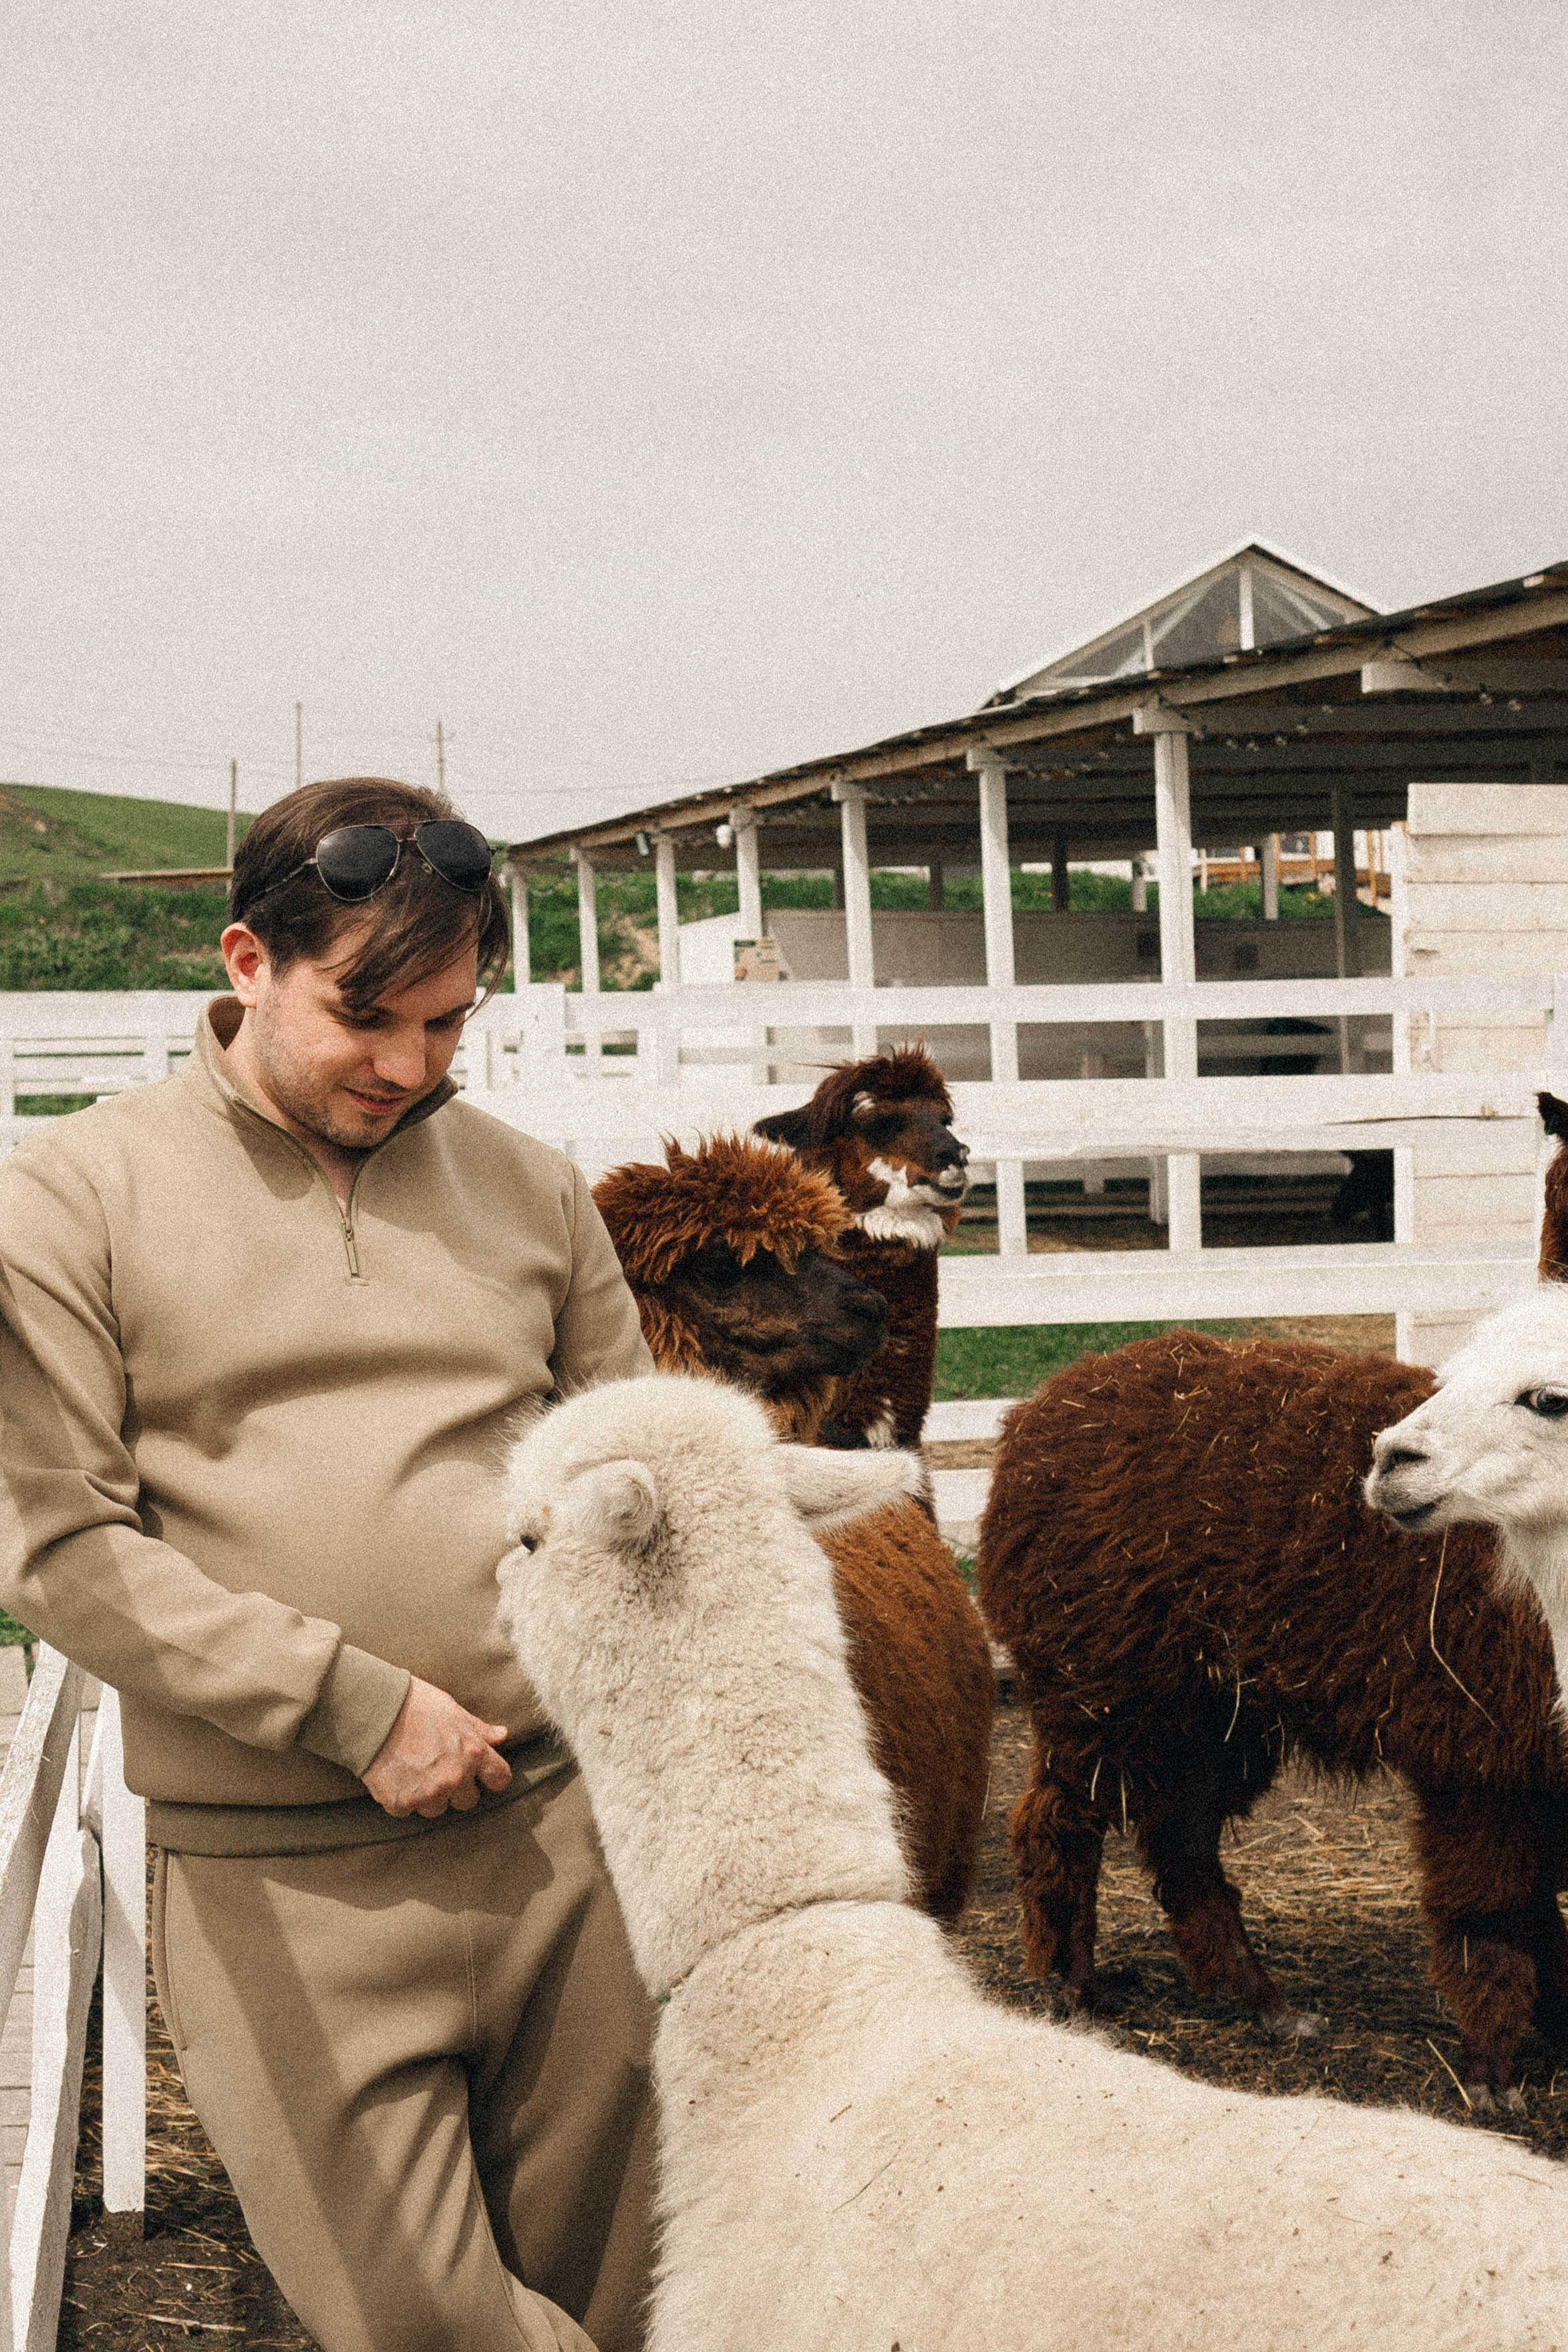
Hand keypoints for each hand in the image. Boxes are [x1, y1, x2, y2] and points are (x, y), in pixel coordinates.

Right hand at [362, 1678, 512, 1819]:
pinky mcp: (402, 1803)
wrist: (371, 1711)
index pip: (500, 1779)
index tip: (481, 1774)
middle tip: (437, 1767)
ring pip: (437, 1809)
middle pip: (468, 1801)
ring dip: (429, 1795)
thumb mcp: (453, 1710)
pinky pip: (408, 1810)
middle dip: (457, 1788)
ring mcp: (428, 1793)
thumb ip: (479, 1729)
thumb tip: (502, 1735)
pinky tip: (395, 1775)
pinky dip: (402, 1797)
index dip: (491, 1777)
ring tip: (413, 1769)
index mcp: (473, 1753)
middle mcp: (455, 1777)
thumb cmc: (414, 1704)